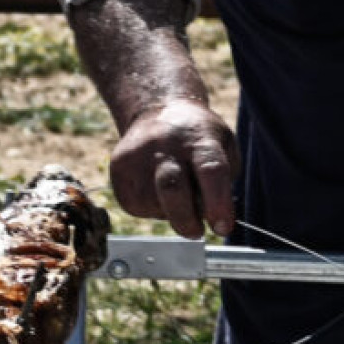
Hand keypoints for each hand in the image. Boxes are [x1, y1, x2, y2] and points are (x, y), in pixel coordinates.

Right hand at [109, 98, 239, 238]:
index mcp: (200, 138)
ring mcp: (137, 155)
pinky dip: (153, 209)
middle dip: (187, 221)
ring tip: (177, 195)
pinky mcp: (118, 169)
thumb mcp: (224, 147)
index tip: (223, 228)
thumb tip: (210, 218)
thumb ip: (223, 182)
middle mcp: (165, 144)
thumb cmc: (199, 139)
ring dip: (171, 213)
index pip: (211, 170)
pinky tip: (158, 190)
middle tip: (197, 232)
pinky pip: (137, 206)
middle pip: (173, 189)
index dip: (218, 203)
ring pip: (154, 204)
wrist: (158, 111)